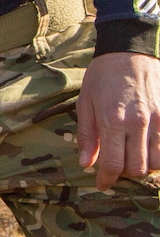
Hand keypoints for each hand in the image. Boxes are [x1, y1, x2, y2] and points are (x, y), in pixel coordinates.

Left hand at [77, 51, 159, 189]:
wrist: (130, 52)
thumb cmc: (103, 76)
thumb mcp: (85, 102)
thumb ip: (87, 136)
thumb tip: (86, 164)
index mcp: (113, 120)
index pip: (114, 164)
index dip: (107, 179)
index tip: (102, 184)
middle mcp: (138, 123)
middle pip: (138, 168)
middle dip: (125, 174)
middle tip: (115, 166)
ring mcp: (159, 120)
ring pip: (158, 163)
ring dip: (144, 166)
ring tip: (131, 157)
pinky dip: (159, 156)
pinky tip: (147, 150)